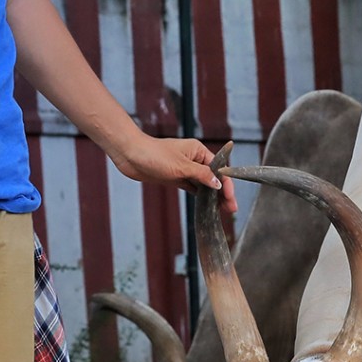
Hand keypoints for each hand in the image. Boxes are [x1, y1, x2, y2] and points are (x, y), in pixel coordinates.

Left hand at [112, 136, 237, 213]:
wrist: (130, 155)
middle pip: (213, 177)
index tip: (231, 198)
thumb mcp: (181, 166)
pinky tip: (207, 205)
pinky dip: (200, 196)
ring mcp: (184, 169)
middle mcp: (193, 159)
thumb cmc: (154, 154)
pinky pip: (192, 188)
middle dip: (223, 193)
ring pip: (203, 184)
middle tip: (232, 209)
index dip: (226, 184)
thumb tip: (218, 184)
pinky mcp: (175, 178)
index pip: (219, 169)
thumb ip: (202, 175)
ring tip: (222, 210)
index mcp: (198, 151)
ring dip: (212, 196)